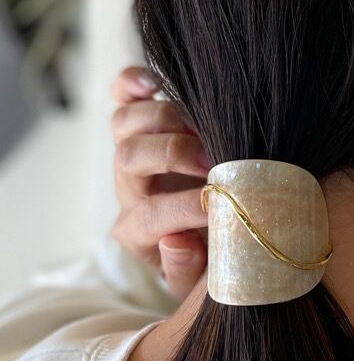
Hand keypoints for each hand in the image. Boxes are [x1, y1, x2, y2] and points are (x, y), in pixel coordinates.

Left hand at [110, 66, 209, 300]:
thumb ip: (187, 268)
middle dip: (174, 155)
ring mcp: (131, 151)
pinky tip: (154, 83)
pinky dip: (133, 83)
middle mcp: (129, 188)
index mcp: (138, 230)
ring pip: (125, 122)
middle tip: (213, 161)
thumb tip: (176, 239)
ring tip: (202, 126)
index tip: (223, 203)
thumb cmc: (205, 253)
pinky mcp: (139, 124)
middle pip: (131, 159)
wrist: (199, 229)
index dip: (185, 209)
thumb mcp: (197, 278)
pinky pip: (123, 95)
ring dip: (164, 119)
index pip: (151, 217)